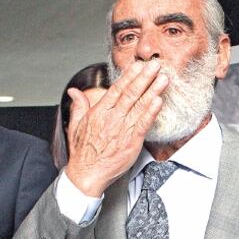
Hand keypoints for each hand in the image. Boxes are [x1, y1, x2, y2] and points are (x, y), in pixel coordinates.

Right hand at [64, 60, 167, 196]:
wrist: (87, 174)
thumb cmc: (83, 152)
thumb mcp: (75, 125)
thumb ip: (79, 106)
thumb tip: (75, 92)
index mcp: (99, 112)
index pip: (117, 89)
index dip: (129, 76)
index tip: (138, 65)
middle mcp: (112, 118)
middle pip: (131, 93)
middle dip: (145, 77)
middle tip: (156, 65)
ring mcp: (123, 129)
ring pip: (140, 106)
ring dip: (153, 91)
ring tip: (163, 79)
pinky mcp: (132, 142)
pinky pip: (143, 124)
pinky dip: (151, 112)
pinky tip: (159, 101)